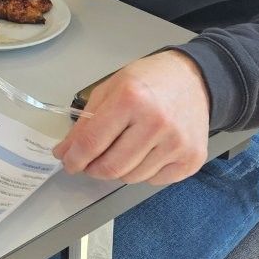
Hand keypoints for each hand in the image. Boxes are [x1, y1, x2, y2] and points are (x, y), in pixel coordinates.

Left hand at [53, 50, 212, 185]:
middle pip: (112, 167)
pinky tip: (146, 151)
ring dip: (119, 170)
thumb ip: (86, 122)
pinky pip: (154, 180)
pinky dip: (143, 171)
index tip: (68, 162)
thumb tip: (65, 152)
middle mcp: (156, 122)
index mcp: (131, 99)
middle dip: (93, 169)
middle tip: (90, 162)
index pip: (92, 142)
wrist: (193, 78)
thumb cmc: (148, 80)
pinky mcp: (192, 158)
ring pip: (132, 178)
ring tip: (123, 149)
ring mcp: (177, 143)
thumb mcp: (111, 89)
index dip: (74, 158)